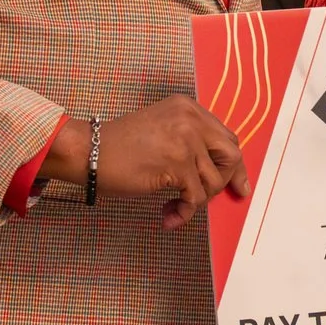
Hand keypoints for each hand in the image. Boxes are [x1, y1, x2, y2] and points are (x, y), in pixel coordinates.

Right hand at [45, 96, 247, 229]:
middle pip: (231, 156)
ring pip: (214, 182)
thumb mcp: (163, 131)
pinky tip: (168, 215)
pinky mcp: (176, 164)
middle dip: (224, 182)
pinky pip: (195, 198)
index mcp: (189, 109)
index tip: (238, 186)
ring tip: (174, 206)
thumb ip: (191, 142)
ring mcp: (185, 140)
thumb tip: (222, 173)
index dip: (234, 166)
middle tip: (203, 198)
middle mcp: (191, 120)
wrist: (87, 151)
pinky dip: (183, 212)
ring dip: (196, 201)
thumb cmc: (119, 147)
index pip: (227, 138)